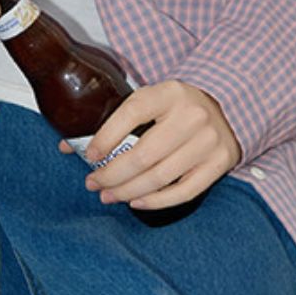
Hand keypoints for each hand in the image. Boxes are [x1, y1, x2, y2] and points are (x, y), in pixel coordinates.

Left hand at [62, 79, 240, 209]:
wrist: (226, 106)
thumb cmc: (177, 107)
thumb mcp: (150, 100)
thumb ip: (114, 120)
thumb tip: (68, 146)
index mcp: (170, 93)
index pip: (132, 113)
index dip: (106, 137)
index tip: (89, 156)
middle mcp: (192, 116)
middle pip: (143, 155)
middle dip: (112, 175)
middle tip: (93, 183)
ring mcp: (208, 142)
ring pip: (159, 177)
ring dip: (127, 191)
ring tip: (108, 195)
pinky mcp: (219, 163)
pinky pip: (183, 192)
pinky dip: (156, 201)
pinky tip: (135, 201)